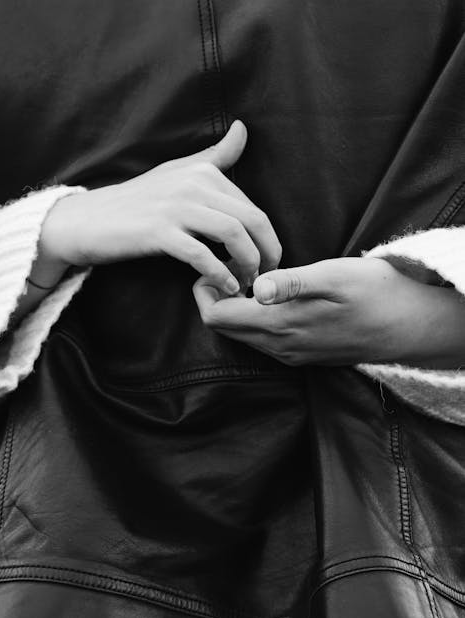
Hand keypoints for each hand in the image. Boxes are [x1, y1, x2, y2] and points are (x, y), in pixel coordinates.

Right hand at [40, 120, 281, 294]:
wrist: (88, 220)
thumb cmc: (138, 200)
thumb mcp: (177, 171)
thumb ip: (214, 155)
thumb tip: (242, 128)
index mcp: (203, 171)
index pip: (252, 207)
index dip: (267, 238)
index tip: (266, 260)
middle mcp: (193, 183)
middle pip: (251, 219)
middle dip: (268, 251)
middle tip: (266, 275)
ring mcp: (175, 207)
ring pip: (233, 234)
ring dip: (248, 263)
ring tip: (246, 281)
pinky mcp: (158, 231)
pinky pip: (201, 255)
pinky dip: (219, 273)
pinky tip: (224, 286)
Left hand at [193, 257, 464, 367]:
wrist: (411, 325)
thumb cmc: (375, 292)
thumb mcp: (334, 276)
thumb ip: (292, 283)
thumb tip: (256, 288)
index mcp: (280, 325)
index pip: (216, 317)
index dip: (206, 289)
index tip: (221, 263)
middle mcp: (279, 346)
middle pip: (223, 327)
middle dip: (217, 296)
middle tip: (236, 265)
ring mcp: (290, 354)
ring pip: (242, 334)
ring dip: (237, 306)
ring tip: (254, 274)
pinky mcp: (302, 354)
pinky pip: (262, 340)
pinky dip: (254, 317)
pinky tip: (273, 294)